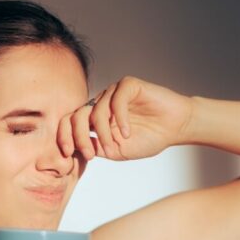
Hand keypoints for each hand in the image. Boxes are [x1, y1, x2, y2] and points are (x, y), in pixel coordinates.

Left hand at [58, 75, 194, 161]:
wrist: (175, 128)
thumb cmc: (148, 139)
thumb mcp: (116, 151)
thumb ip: (96, 148)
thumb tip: (73, 149)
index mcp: (94, 119)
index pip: (69, 123)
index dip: (64, 137)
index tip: (67, 154)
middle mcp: (100, 104)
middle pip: (77, 115)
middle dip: (79, 136)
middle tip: (90, 153)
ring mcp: (113, 93)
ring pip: (96, 111)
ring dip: (103, 132)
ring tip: (115, 144)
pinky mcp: (128, 85)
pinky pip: (116, 100)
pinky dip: (119, 119)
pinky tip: (127, 132)